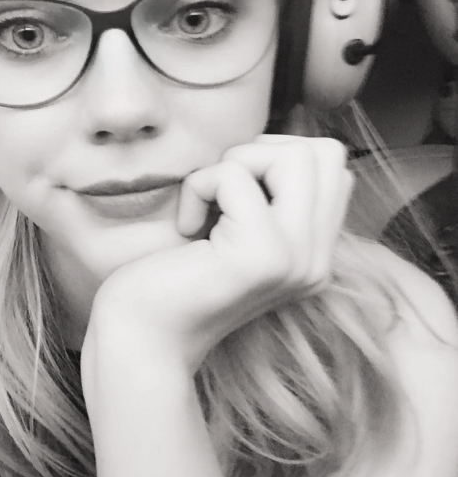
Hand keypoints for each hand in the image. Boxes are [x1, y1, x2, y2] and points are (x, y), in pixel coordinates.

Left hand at [85, 135, 352, 375]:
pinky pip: (235, 176)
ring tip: (207, 206)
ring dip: (235, 165)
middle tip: (222, 191)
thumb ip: (271, 195)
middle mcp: (317, 260)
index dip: (279, 155)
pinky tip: (187, 228)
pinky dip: (199, 186)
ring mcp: (295, 260)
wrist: (141, 337)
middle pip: (325, 153)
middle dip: (263, 151)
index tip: (235, 191)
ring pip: (295, 156)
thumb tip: (277, 139)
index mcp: (315, 253)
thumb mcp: (235, 228)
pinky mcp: (260, 257)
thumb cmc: (173, 274)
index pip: (334, 165)